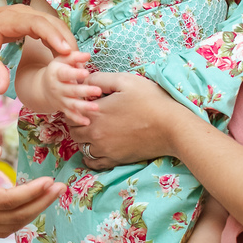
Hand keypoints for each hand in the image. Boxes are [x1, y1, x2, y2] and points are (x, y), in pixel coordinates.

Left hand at [0, 6, 75, 93]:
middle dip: (67, 41)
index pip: (38, 24)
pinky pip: (50, 28)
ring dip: (66, 41)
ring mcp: (28, 15)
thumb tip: (1, 90)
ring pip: (54, 24)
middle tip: (79, 63)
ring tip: (77, 63)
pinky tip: (65, 58)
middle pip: (52, 23)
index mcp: (9, 19)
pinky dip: (59, 41)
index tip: (66, 52)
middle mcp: (22, 13)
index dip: (54, 37)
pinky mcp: (30, 20)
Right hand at [0, 143, 64, 237]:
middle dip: (42, 202)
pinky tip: (25, 210)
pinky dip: (18, 220)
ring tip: (49, 197)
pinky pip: (1, 229)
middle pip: (17, 215)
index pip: (10, 199)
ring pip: (12, 225)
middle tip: (60, 188)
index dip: (33, 192)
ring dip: (33, 212)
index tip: (49, 182)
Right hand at [38, 52, 100, 124]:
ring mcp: (60, 99)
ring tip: (96, 108)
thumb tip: (88, 55)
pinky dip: (78, 119)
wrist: (44, 87)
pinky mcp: (63, 108)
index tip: (86, 72)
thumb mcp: (63, 59)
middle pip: (71, 90)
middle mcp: (57, 88)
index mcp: (56, 73)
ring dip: (84, 107)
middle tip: (98, 91)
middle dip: (84, 91)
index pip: (65, 74)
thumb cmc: (59, 69)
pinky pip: (70, 115)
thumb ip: (75, 57)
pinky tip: (87, 122)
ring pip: (71, 104)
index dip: (75, 73)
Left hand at [70, 72, 190, 168]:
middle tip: (90, 116)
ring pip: (81, 146)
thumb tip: (84, 81)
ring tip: (96, 130)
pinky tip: (97, 147)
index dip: (76, 105)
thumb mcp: (125, 80)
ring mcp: (104, 149)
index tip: (86, 102)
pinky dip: (90, 156)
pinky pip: (93, 163)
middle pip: (73, 130)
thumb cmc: (150, 100)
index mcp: (94, 113)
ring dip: (84, 139)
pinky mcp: (115, 160)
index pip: (71, 111)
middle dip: (77, 122)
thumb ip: (100, 79)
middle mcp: (95, 134)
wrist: (172, 127)